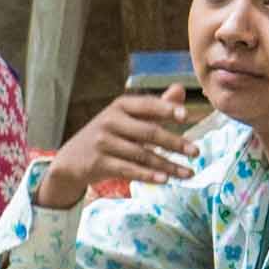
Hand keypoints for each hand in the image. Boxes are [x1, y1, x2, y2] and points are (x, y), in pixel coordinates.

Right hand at [38, 87, 199, 206]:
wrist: (71, 159)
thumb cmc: (108, 135)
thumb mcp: (126, 117)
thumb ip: (154, 106)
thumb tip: (180, 89)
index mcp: (120, 106)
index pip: (147, 105)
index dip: (167, 109)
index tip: (187, 116)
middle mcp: (111, 121)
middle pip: (149, 132)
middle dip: (175, 143)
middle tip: (196, 152)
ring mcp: (103, 142)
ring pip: (142, 155)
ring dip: (168, 165)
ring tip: (188, 173)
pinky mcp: (99, 163)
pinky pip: (129, 169)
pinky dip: (148, 175)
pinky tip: (165, 180)